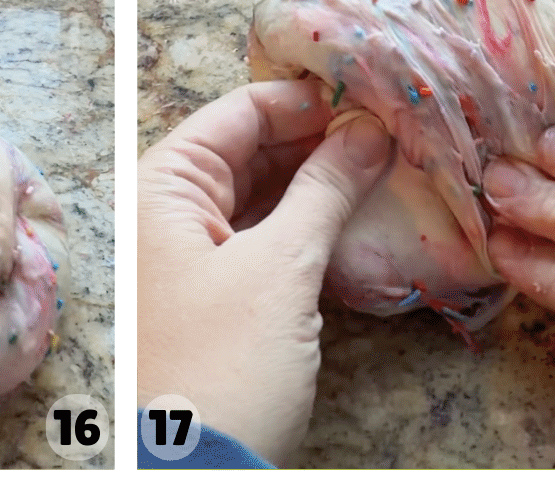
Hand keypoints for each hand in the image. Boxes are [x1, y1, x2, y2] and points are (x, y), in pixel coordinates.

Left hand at [138, 80, 390, 465]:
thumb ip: (324, 191)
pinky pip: (266, 238)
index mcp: (162, 185)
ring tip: (387, 168)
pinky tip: (359, 218)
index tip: (373, 96)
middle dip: (320, 140)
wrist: (189, 476)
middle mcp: (168, 208)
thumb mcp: (279, 269)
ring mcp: (192, 253)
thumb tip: (369, 131)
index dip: (307, 100)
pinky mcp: (220, 295)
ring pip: (263, 194)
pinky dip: (309, 226)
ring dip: (320, 183)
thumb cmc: (222, 364)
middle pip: (252, 149)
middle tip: (393, 134)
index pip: (240, 111)